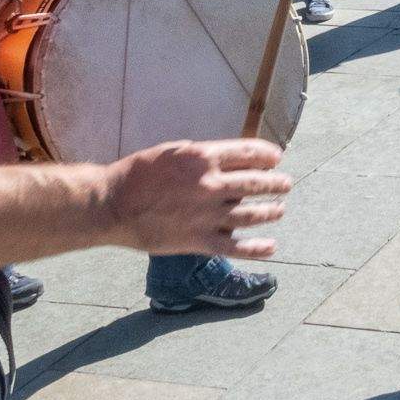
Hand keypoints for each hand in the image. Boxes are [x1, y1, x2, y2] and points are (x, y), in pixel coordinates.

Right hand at [105, 138, 291, 258]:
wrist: (113, 204)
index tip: (277, 157)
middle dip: (276, 183)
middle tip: (286, 184)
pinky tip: (272, 246)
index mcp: (203, 157)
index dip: (268, 155)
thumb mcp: (173, 152)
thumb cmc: (139, 174)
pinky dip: (258, 248)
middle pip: (256, 182)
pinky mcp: (199, 240)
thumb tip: (230, 159)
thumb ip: (203, 156)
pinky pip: (236, 246)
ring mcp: (207, 214)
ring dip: (271, 211)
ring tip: (280, 209)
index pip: (248, 152)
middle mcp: (210, 185)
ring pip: (252, 213)